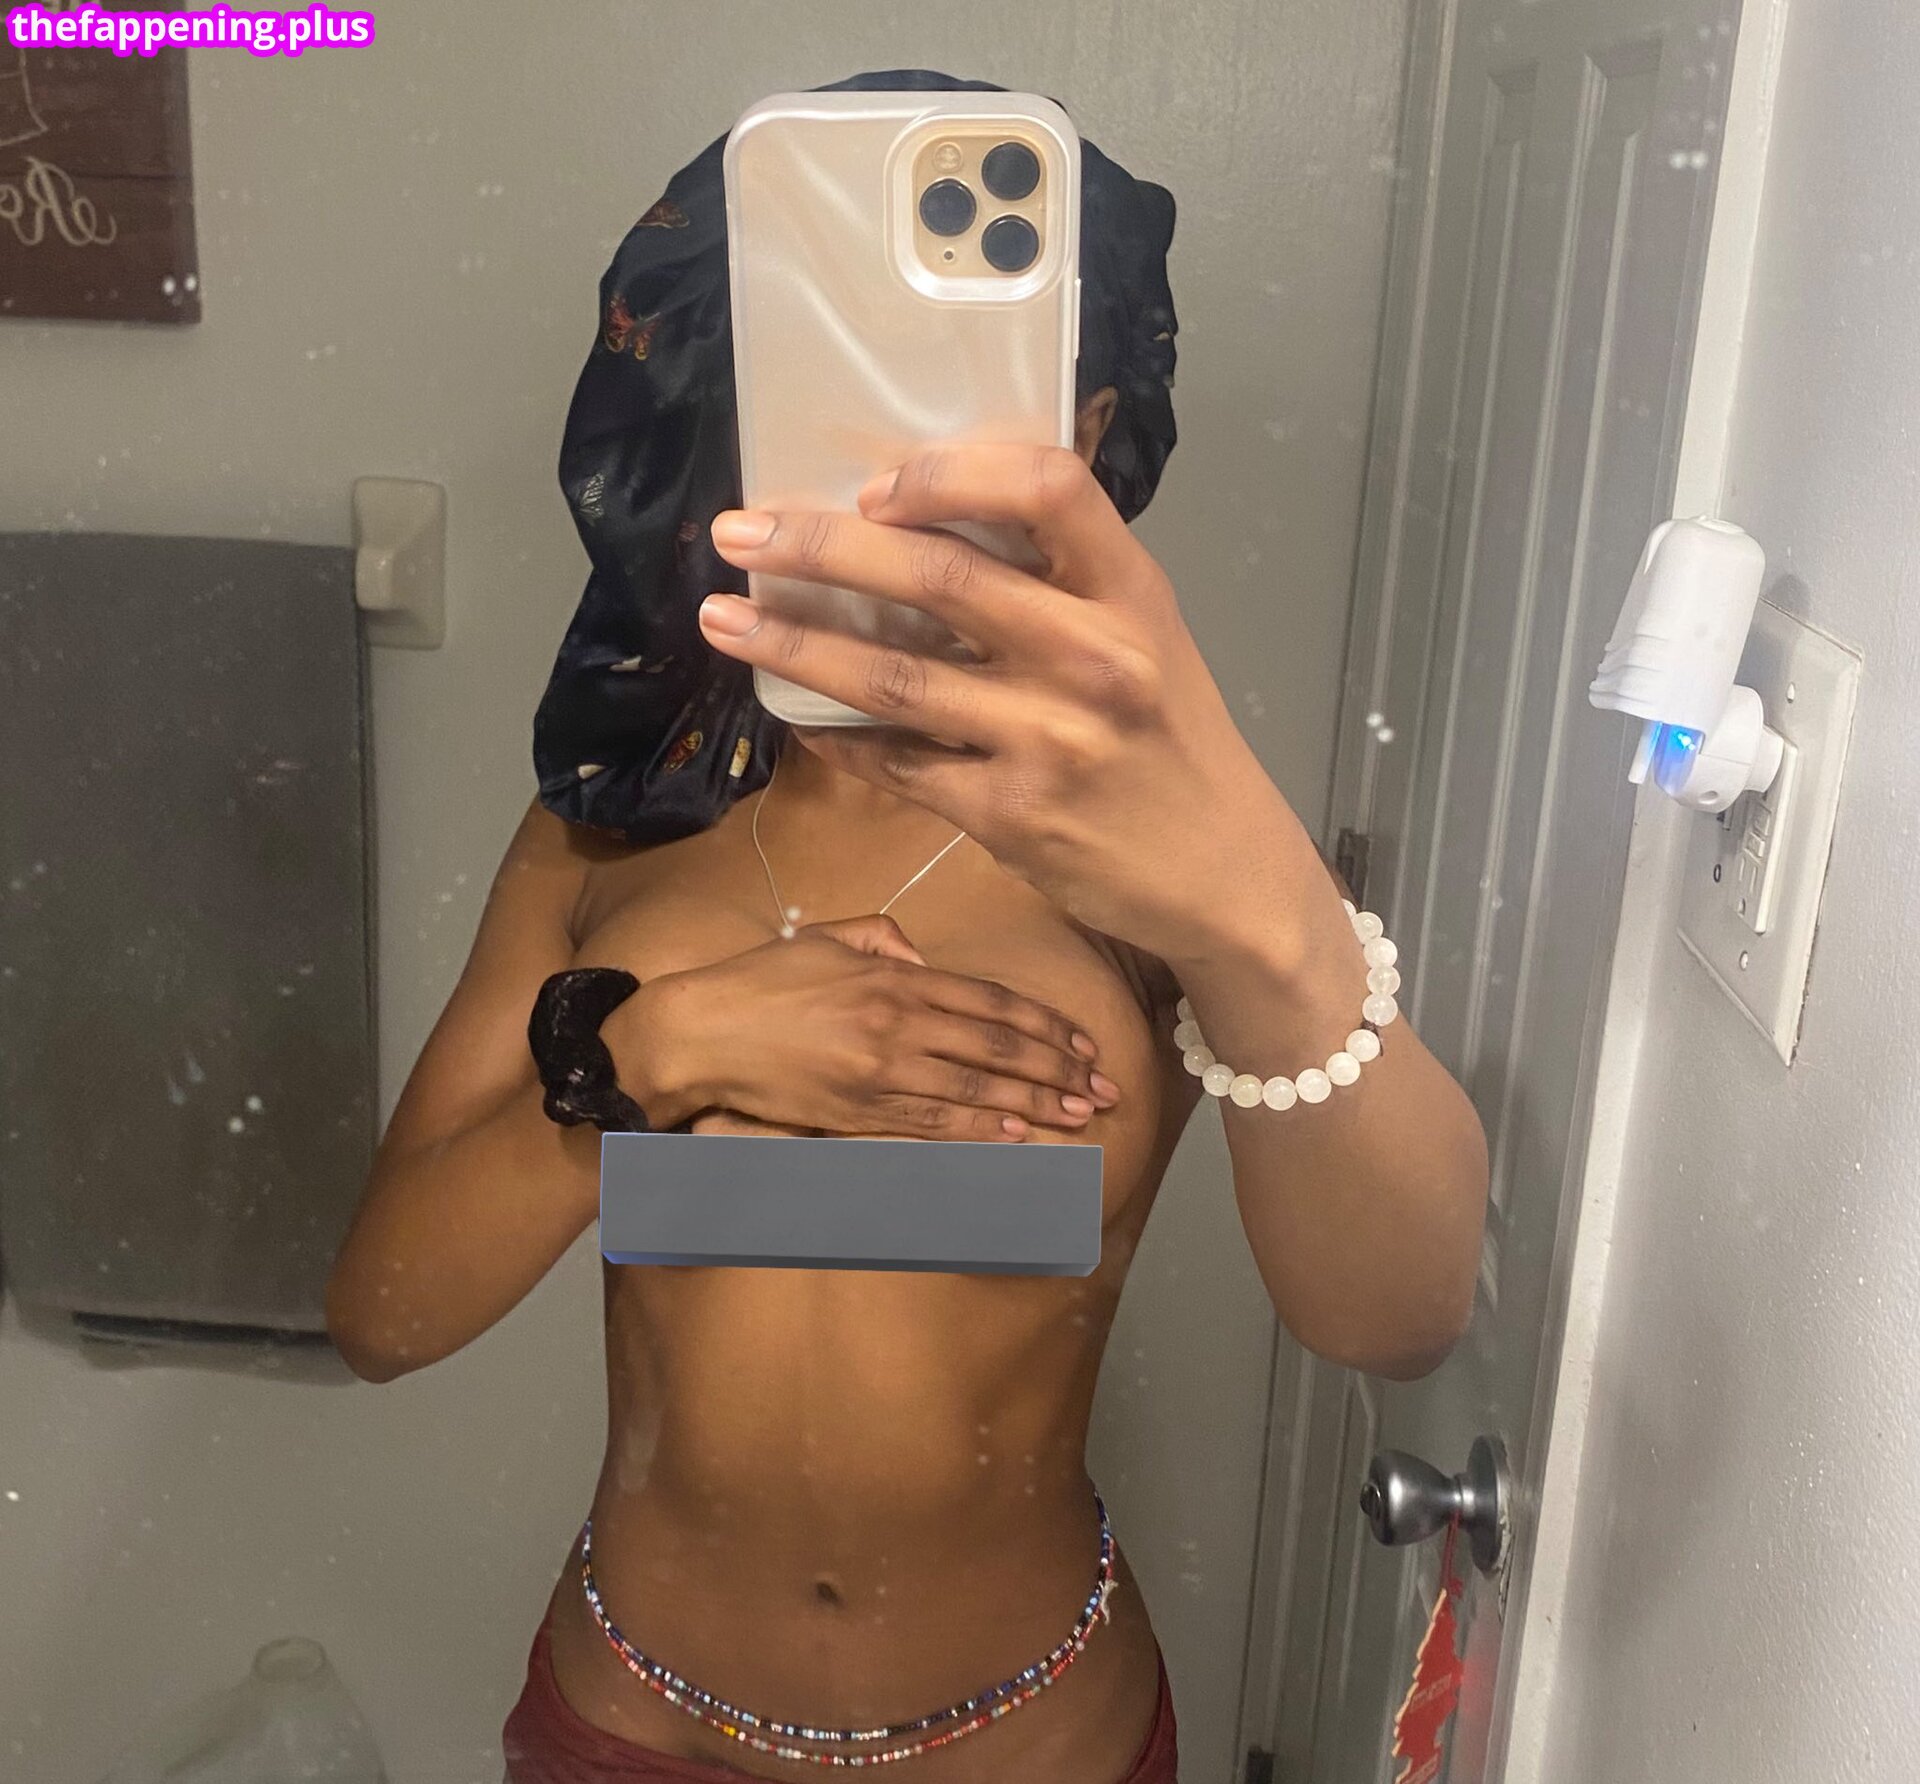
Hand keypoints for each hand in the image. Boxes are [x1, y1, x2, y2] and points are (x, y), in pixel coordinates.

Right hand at [604, 915, 1118, 1142]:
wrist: (701, 1034)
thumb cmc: (760, 982)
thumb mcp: (826, 938)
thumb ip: (884, 940)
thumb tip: (927, 963)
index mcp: (895, 977)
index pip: (991, 1001)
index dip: (1044, 1023)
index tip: (1082, 1041)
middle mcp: (899, 1023)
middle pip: (998, 1047)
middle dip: (1058, 1069)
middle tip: (1103, 1088)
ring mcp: (881, 1071)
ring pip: (977, 1090)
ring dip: (1035, 1104)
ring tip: (1079, 1116)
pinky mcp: (859, 1112)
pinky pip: (935, 1123)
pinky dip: (981, 1130)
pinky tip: (1018, 1136)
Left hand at [696, 446, 1297, 963]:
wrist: (1224, 875)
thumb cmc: (1173, 745)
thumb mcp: (1149, 639)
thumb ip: (1062, 585)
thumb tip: (924, 526)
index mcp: (1133, 593)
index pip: (1045, 486)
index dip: (950, 471)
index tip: (872, 482)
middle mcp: (1096, 657)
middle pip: (938, 574)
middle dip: (820, 547)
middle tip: (741, 533)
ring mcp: (1050, 741)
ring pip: (894, 677)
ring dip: (795, 643)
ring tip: (723, 619)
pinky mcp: (1011, 815)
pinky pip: (899, 765)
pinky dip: (839, 739)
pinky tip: (798, 717)